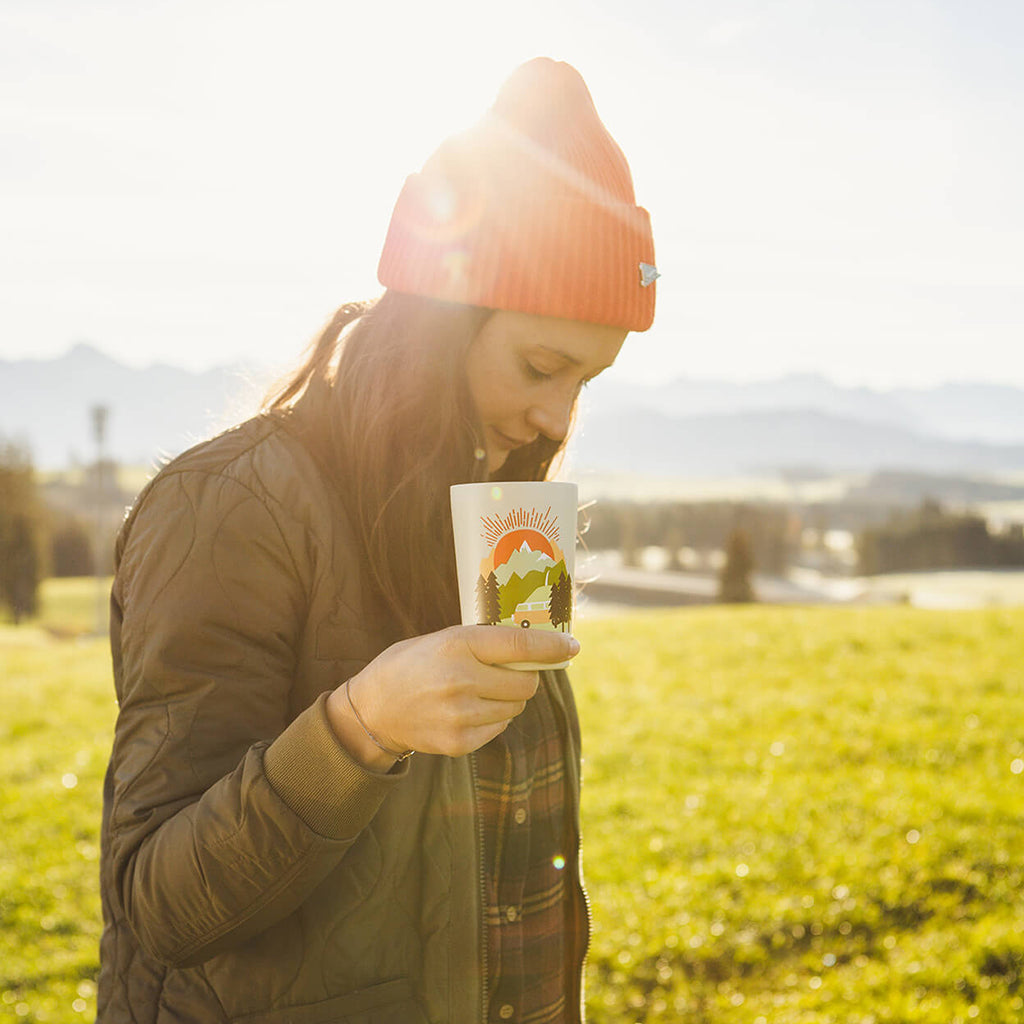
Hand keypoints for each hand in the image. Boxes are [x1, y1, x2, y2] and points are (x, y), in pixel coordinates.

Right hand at [326, 625, 579, 766]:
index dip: (552, 645)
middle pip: (527, 682)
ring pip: (516, 707)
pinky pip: (500, 727)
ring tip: (477, 691)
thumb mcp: (443, 638)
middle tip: (506, 672)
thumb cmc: (413, 664)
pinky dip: (493, 718)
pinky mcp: (460, 742)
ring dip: (508, 698)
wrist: (372, 710)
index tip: (572, 646)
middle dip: (525, 675)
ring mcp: (461, 715)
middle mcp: (461, 679)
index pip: (520, 644)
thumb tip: (540, 646)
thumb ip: (485, 642)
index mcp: (457, 644)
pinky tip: (466, 710)